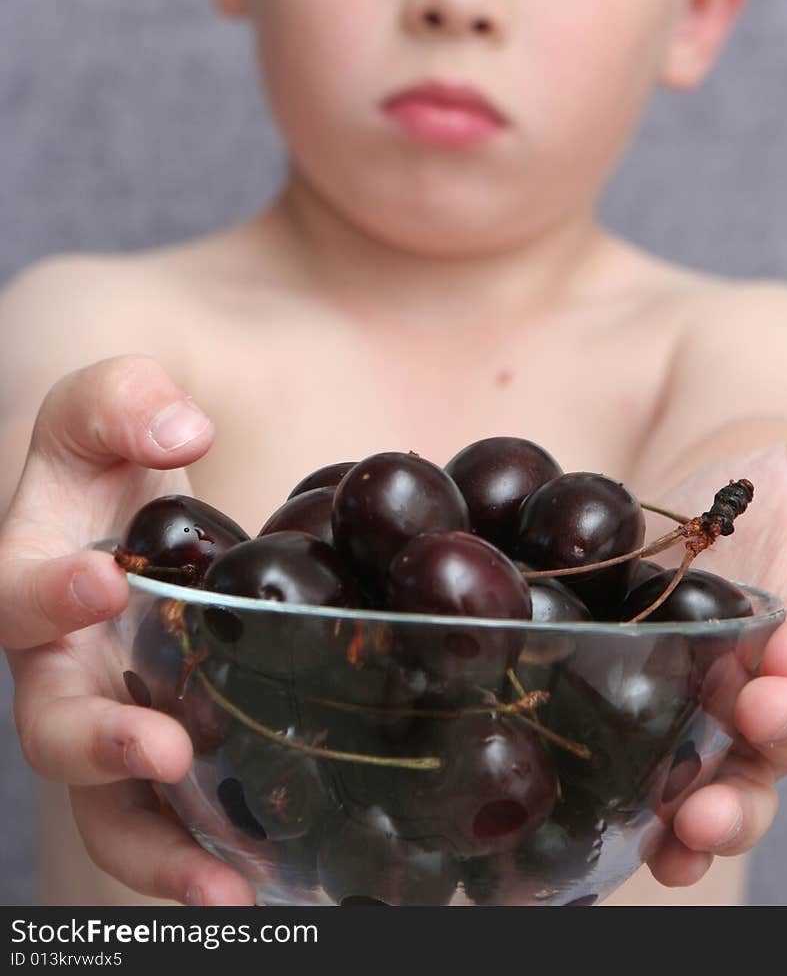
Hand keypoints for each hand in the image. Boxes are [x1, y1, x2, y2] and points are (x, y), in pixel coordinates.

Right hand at [0, 355, 255, 905]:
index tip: (103, 578)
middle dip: (102, 744)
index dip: (50, 594)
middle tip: (165, 749)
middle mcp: (60, 664)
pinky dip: (207, 850)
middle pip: (52, 726)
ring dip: (159, 846)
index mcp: (31, 579)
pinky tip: (266, 875)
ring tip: (226, 882)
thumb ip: (125, 401)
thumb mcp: (109, 403)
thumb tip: (182, 432)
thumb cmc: (112, 451)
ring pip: (107, 803)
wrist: (134, 498)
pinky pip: (171, 815)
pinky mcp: (163, 741)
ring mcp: (110, 712)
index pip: (17, 596)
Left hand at [641, 419, 786, 886]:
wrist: (690, 526)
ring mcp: (724, 723)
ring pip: (741, 783)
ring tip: (694, 825)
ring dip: (724, 811)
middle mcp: (780, 688)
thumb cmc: (760, 496)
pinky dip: (664, 833)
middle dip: (780, 733)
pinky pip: (674, 798)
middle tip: (755, 718)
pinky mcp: (667, 736)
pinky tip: (649, 851)